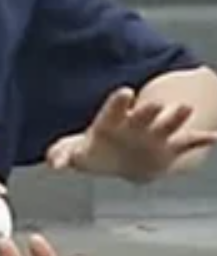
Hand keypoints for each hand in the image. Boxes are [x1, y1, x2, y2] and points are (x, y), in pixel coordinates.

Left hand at [44, 83, 216, 180]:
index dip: (119, 102)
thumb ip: (64, 155)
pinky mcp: (168, 147)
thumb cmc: (95, 151)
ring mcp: (153, 134)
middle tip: (156, 103)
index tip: (125, 92)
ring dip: (176, 118)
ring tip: (186, 108)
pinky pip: (188, 143)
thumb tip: (54, 163)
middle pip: (141, 116)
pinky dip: (202, 140)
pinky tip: (215, 137)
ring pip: (166, 124)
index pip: (113, 110)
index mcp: (110, 122)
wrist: (121, 159)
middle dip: (147, 111)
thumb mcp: (76, 153)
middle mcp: (133, 124)